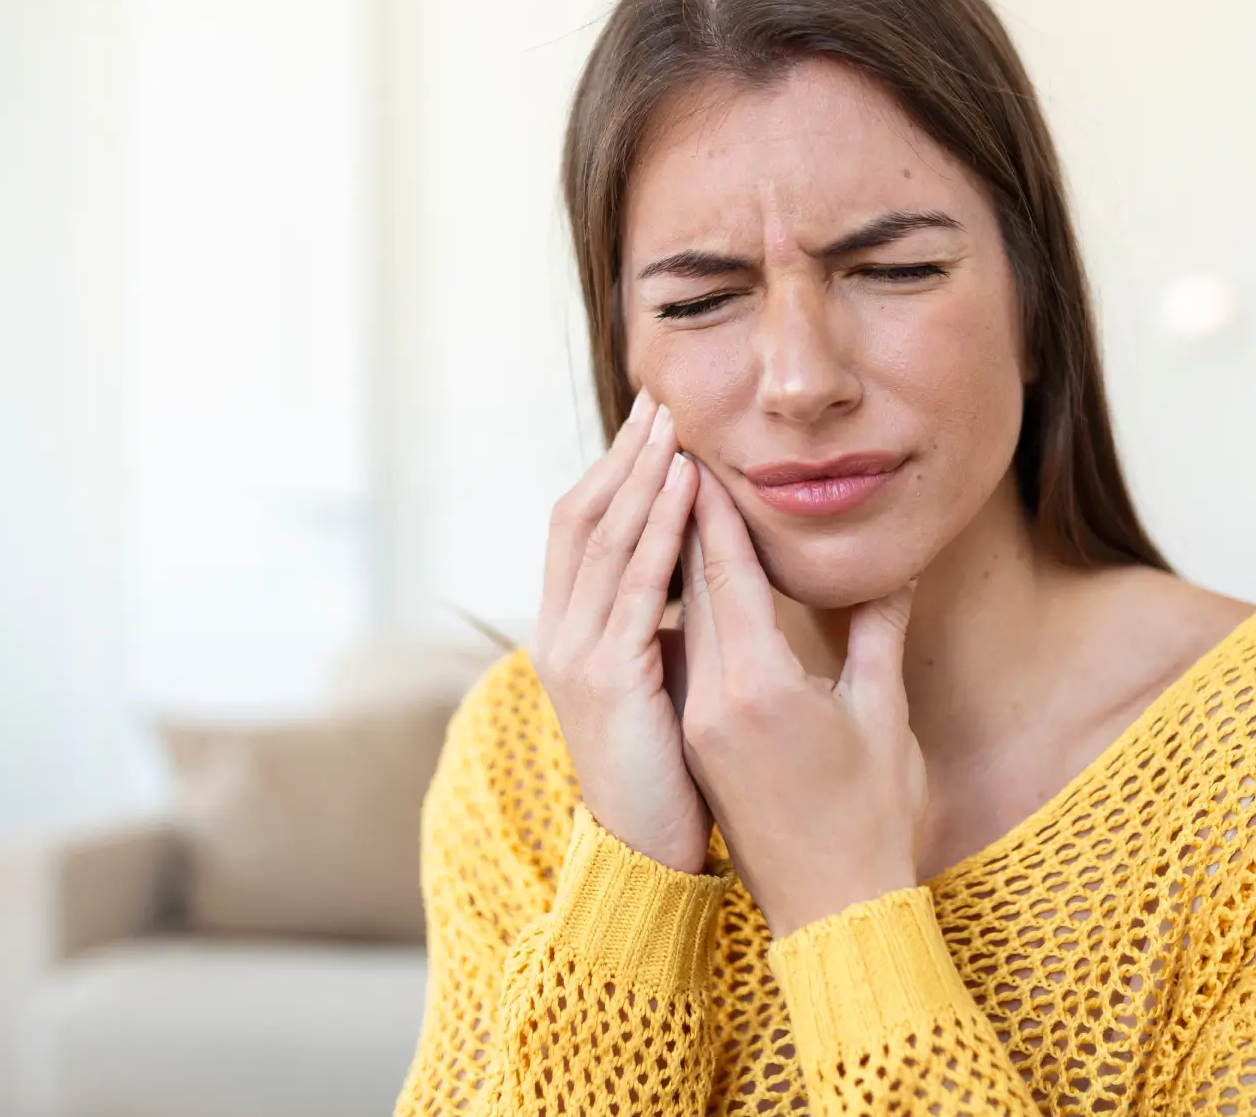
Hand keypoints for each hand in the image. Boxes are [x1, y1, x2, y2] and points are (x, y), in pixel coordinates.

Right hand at [528, 388, 713, 873]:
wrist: (649, 855)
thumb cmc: (669, 773)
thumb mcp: (660, 682)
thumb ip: (666, 626)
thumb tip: (697, 577)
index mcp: (569, 632)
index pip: (582, 528)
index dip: (613, 471)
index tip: (652, 424)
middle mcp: (558, 633)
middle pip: (582, 516)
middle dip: (622, 455)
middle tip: (661, 399)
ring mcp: (575, 653)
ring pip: (605, 539)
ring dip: (641, 475)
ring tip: (674, 425)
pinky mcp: (608, 677)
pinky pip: (637, 584)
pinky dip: (660, 528)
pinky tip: (686, 487)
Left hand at [676, 460, 927, 938]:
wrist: (831, 910)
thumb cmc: (872, 816)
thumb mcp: (882, 715)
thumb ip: (878, 634)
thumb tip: (893, 568)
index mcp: (759, 687)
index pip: (726, 577)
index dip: (712, 512)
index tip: (698, 454)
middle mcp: (713, 700)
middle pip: (691, 590)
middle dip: (684, 519)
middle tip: (675, 452)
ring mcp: (698, 723)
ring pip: (681, 621)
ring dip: (677, 559)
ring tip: (673, 497)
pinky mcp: (698, 741)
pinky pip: (684, 656)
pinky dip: (685, 609)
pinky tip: (687, 580)